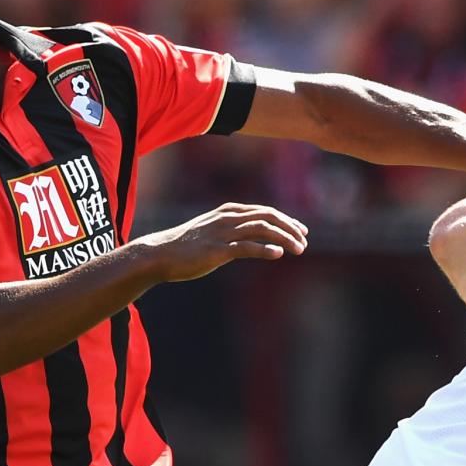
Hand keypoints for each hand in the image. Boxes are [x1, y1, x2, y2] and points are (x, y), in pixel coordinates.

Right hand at [144, 202, 308, 281]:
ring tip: (299, 249)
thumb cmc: (186, 246)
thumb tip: (252, 240)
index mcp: (228, 211)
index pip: (265, 211)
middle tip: (305, 241)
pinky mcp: (217, 250)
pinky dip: (265, 249)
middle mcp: (228, 218)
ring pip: (262, 229)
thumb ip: (232, 231)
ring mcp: (222, 233)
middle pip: (268, 216)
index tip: (302, 231)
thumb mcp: (212, 231)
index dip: (287, 220)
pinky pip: (246, 247)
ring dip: (284, 238)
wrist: (160, 254)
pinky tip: (278, 254)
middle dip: (290, 227)